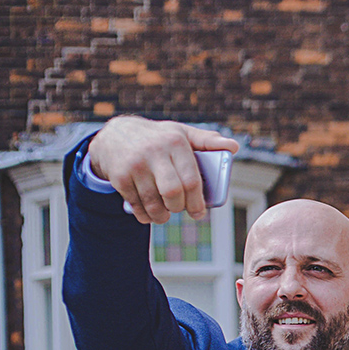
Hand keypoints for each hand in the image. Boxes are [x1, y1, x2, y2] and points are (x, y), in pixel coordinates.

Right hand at [86, 115, 238, 223]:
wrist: (114, 135)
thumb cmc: (158, 138)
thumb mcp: (181, 133)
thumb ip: (207, 141)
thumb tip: (234, 147)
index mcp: (175, 142)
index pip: (191, 180)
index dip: (197, 202)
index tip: (199, 212)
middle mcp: (153, 152)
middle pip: (173, 193)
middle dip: (179, 208)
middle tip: (180, 209)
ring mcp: (134, 165)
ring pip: (154, 203)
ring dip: (162, 216)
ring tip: (165, 214)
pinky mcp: (118, 176)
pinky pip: (136, 205)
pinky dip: (145, 215)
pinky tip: (149, 213)